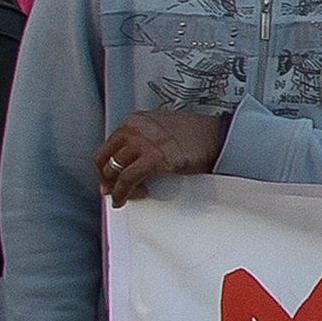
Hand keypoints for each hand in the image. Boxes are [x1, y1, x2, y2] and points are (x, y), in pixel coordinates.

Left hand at [96, 110, 226, 204]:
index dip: (106, 166)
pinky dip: (123, 192)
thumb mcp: (162, 133)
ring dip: (115, 188)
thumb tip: (129, 166)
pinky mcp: (152, 158)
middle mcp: (133, 129)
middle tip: (112, 191)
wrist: (217, 136)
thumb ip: (143, 144)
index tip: (109, 179)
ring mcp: (141, 142)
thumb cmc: (195, 137)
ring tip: (123, 197)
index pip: (109, 145)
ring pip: (113, 170)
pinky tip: (126, 199)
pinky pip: (128, 179)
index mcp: (134, 121)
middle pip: (104, 158)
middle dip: (106, 178)